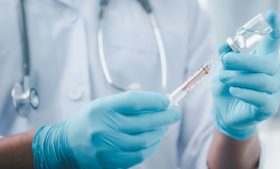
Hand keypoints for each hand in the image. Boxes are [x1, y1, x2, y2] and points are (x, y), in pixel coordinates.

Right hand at [32, 91, 180, 168]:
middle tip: (174, 114)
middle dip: (164, 117)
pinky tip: (155, 140)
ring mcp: (107, 147)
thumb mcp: (103, 104)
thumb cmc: (90, 120)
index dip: (154, 100)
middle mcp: (104, 127)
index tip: (166, 101)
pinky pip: (139, 155)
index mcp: (102, 108)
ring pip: (144, 140)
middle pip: (143, 122)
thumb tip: (156, 102)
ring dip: (159, 133)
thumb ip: (128, 101)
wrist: (66, 145)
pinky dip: (151, 147)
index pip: (135, 101)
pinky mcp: (110, 161)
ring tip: (164, 127)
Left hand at [212, 11, 279, 140]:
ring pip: (262, 80)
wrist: (224, 112)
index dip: (274, 29)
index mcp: (263, 59)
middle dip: (244, 60)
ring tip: (223, 78)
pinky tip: (233, 91)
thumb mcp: (222, 69)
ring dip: (239, 78)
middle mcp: (273, 73)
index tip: (270, 15)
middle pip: (266, 63)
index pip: (273, 42)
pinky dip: (245, 93)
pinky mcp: (269, 107)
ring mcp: (273, 90)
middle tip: (226, 60)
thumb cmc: (226, 87)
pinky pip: (261, 98)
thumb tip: (226, 44)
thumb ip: (225, 56)